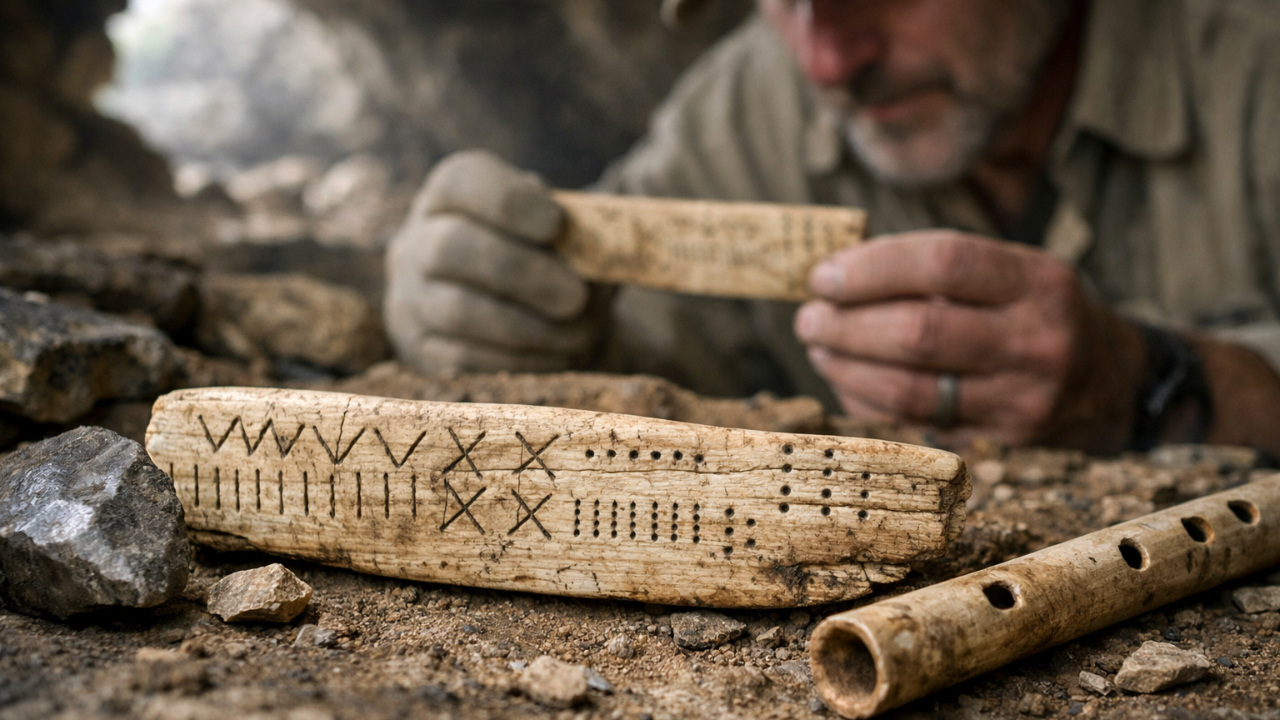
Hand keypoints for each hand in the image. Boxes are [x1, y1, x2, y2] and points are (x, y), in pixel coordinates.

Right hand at [384, 151, 602, 373]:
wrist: (510, 306)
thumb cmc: (544, 255)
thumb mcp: (561, 231)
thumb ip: (578, 231)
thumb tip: (600, 252)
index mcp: (449, 196)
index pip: (460, 181)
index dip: (508, 201)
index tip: (556, 224)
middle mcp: (417, 241)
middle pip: (450, 248)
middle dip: (520, 273)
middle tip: (575, 296)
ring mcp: (411, 298)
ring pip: (457, 310)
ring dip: (525, 325)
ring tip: (576, 333)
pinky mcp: (421, 348)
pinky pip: (464, 358)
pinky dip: (519, 358)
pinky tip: (556, 356)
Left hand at [794, 230, 1147, 451]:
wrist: (1115, 384)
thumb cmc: (1037, 312)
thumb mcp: (1014, 271)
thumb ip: (938, 267)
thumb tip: (836, 273)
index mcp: (1040, 281)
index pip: (943, 263)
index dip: (872, 269)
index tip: (824, 276)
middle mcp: (1038, 341)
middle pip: (919, 333)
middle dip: (846, 325)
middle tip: (808, 318)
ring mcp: (1023, 400)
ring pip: (911, 391)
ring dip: (848, 369)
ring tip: (819, 348)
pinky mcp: (1004, 443)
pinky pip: (917, 426)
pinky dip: (869, 404)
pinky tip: (847, 382)